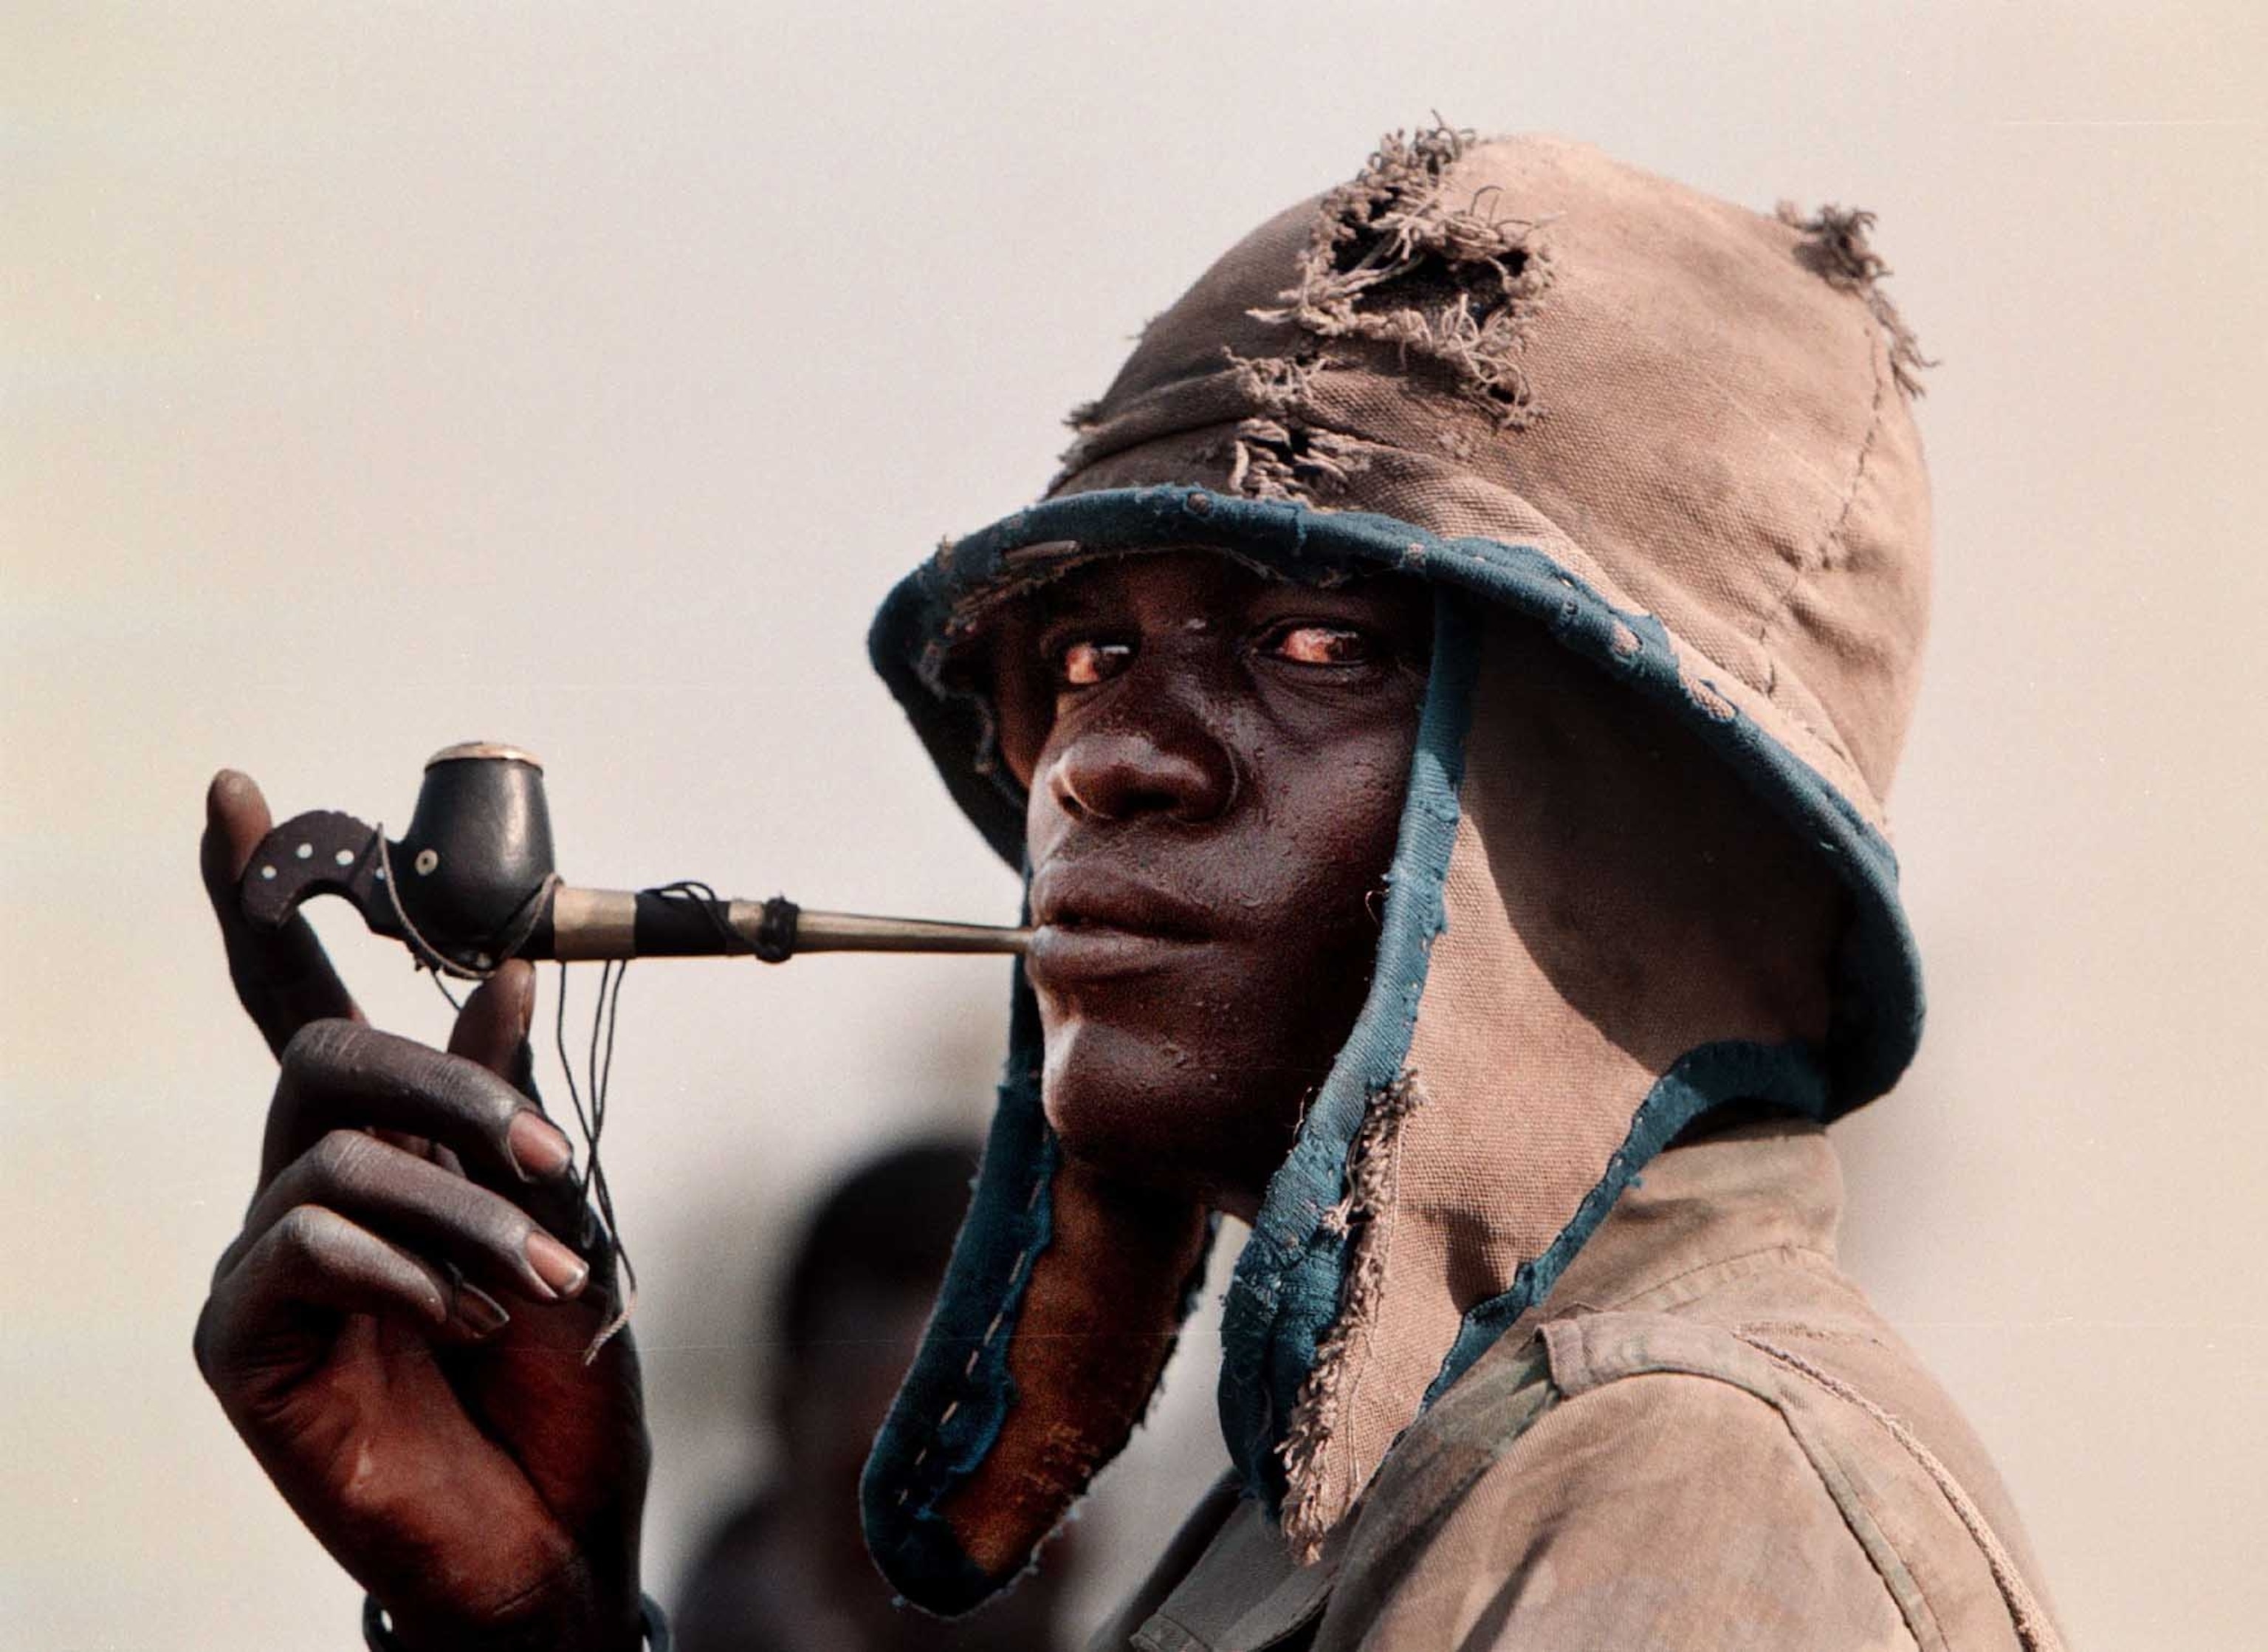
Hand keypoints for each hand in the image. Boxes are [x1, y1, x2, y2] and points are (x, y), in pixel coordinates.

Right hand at [193, 771, 651, 1651]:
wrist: (551, 1532)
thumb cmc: (557, 1381)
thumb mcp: (561, 1223)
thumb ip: (510, 1108)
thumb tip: (508, 973)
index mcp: (382, 1143)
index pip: (303, 1001)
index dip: (264, 900)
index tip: (235, 797)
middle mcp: (303, 1186)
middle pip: (318, 1055)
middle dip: (444, 1085)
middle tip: (544, 1158)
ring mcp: (262, 1264)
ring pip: (331, 1155)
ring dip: (462, 1210)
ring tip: (539, 1288)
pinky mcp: (239, 1343)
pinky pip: (298, 1247)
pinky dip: (402, 1270)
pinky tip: (461, 1323)